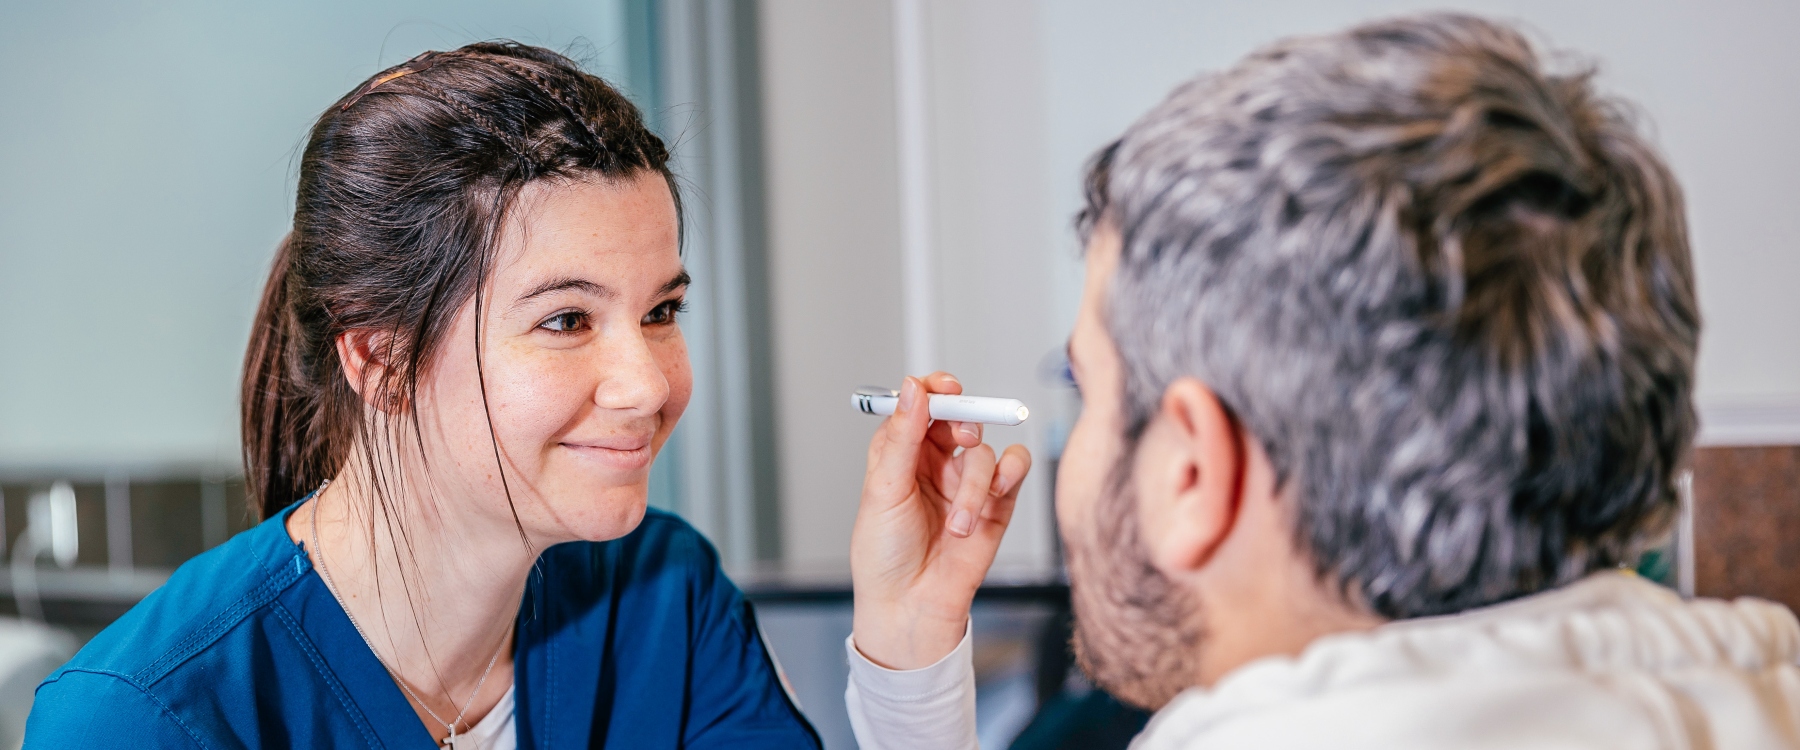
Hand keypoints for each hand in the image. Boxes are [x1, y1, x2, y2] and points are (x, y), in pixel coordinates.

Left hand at [850, 373, 1031, 669]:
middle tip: (961, 434)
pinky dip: (1009, 475)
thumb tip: (912, 387)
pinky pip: (1014, 469)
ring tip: (958, 523)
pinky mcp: (996, 504)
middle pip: (959, 417)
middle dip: (964, 420)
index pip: (922, 405)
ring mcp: (967, 483)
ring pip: (985, 451)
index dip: (935, 390)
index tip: (944, 386)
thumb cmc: (885, 556)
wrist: (910, 608)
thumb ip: (902, 437)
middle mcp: (935, 463)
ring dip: (975, 485)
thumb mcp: (883, 490)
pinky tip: (993, 500)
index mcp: (901, 454)